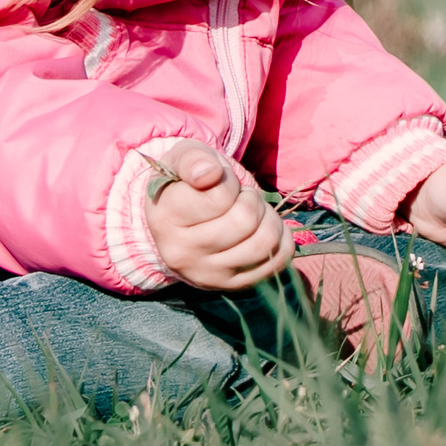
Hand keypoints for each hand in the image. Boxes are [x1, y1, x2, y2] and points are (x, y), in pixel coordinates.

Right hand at [146, 139, 292, 290]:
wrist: (181, 222)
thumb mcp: (183, 158)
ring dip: (267, 218)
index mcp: (165, 219)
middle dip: (250, 199)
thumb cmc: (185, 183)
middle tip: (239, 196)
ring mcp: (208, 276)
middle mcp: (182, 254)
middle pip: (245, 221)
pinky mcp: (232, 287)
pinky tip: (263, 228)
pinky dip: (280, 238)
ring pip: (264, 243)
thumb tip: (210, 174)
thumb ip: (193, 159)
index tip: (218, 182)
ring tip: (251, 212)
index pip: (219, 197)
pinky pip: (277, 261)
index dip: (228, 182)